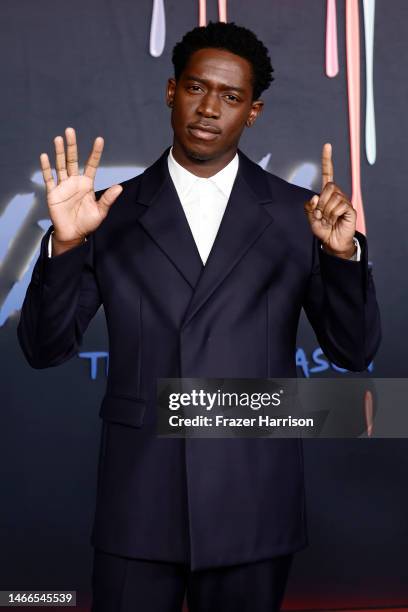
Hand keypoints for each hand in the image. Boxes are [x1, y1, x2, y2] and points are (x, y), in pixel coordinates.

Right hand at [40, 127, 122, 249]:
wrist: (73, 235)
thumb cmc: (87, 223)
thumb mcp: (100, 212)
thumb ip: (108, 199)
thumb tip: (120, 187)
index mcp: (87, 184)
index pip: (91, 165)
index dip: (95, 153)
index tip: (99, 139)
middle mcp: (74, 182)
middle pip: (72, 160)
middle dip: (72, 146)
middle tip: (70, 130)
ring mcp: (63, 186)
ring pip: (60, 165)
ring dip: (59, 152)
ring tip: (58, 139)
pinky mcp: (53, 193)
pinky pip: (49, 178)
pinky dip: (46, 168)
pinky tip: (44, 156)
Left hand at [304, 143, 356, 258]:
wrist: (332, 242)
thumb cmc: (322, 229)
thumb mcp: (310, 218)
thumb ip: (309, 207)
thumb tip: (315, 197)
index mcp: (326, 194)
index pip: (328, 173)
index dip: (327, 160)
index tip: (327, 146)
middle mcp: (336, 194)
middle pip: (329, 187)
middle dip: (321, 202)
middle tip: (320, 215)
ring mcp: (344, 201)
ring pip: (333, 198)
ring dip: (326, 211)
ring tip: (327, 220)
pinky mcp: (350, 209)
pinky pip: (340, 206)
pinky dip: (333, 215)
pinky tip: (334, 220)